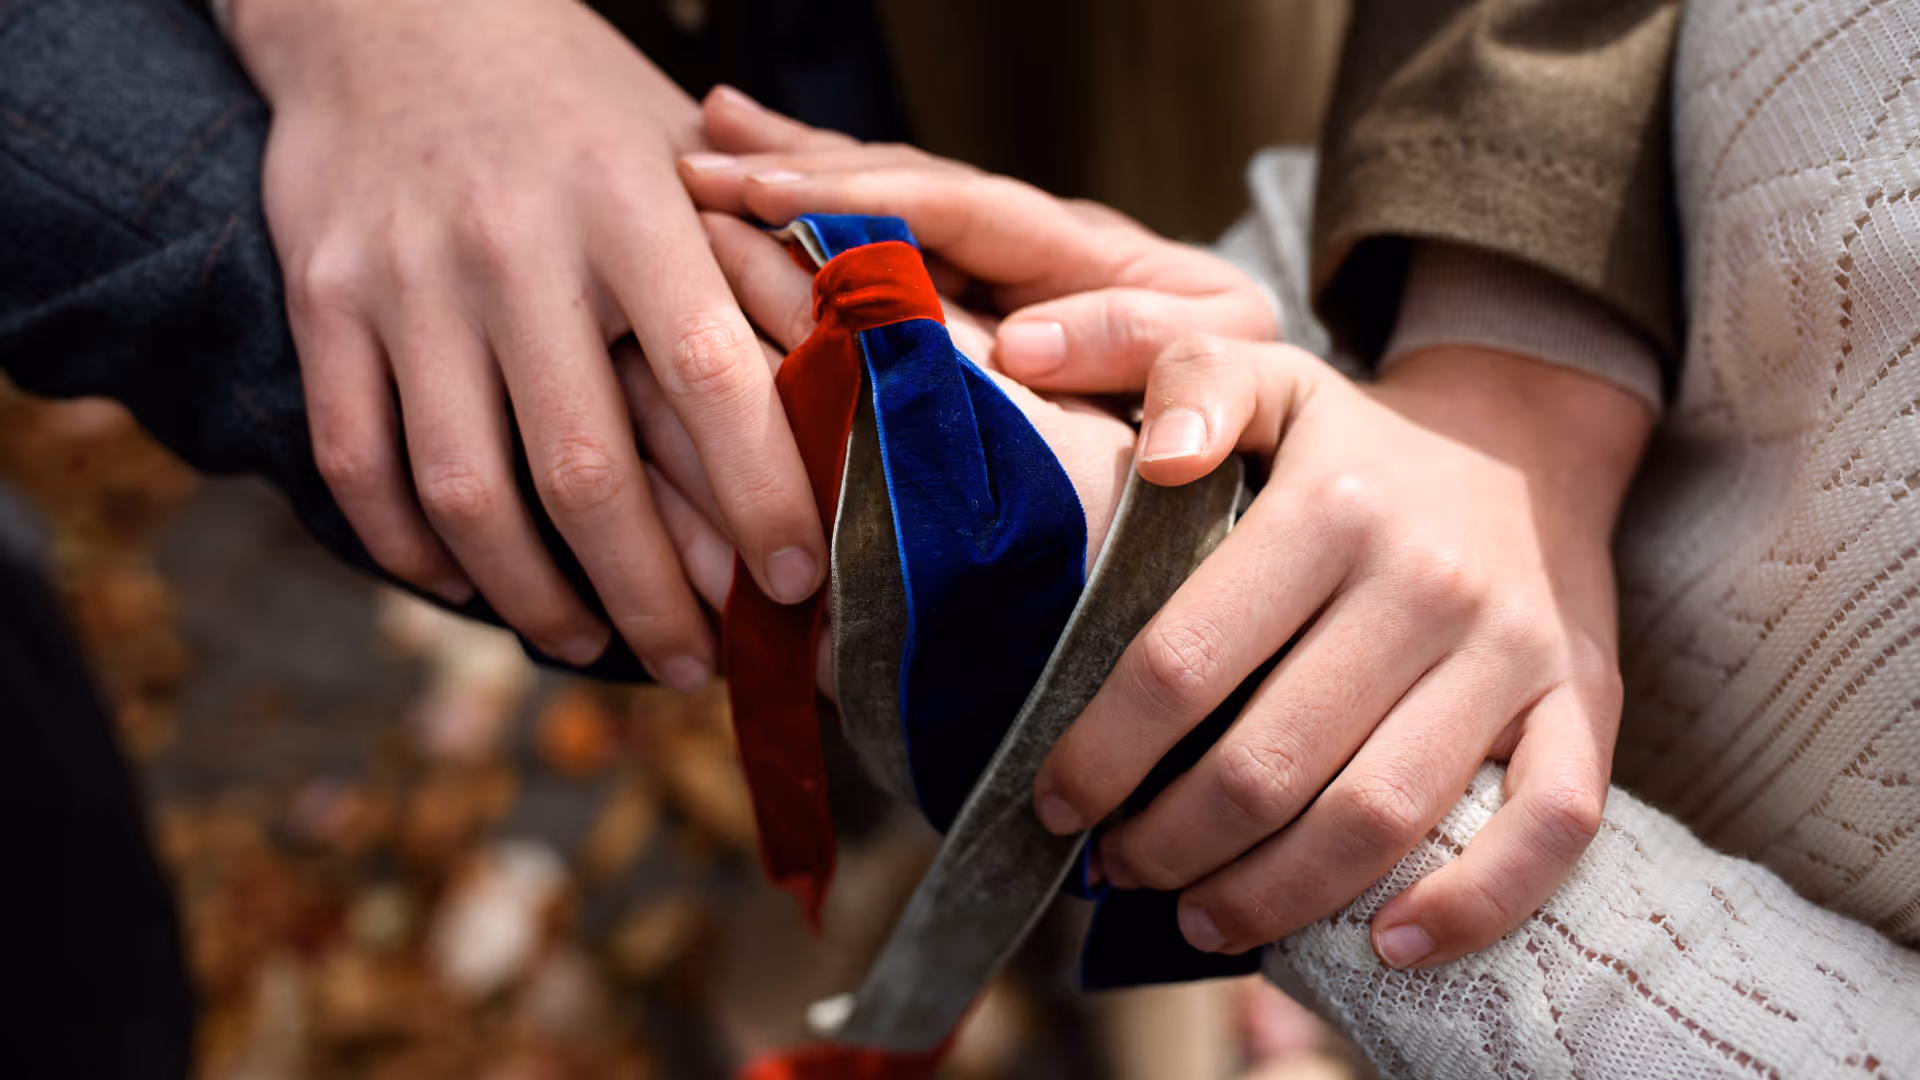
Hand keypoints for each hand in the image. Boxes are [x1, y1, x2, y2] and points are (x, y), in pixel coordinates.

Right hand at [228, 0, 827, 686]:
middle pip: (585, 470)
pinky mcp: (320, 299)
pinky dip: (411, 550)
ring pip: (465, 490)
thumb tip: (867, 394)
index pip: (708, 375)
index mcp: (629, 205)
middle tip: (701, 664)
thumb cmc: (578, 104)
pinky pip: (357, 462)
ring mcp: (406, 278)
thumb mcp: (683, 156)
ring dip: (533, 597)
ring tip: (588, 644)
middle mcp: (514, 246)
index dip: (759, 494)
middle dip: (653, 595)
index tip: (799, 582)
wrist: (396, 11)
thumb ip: (761, 264)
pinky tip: (468, 588)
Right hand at [675, 88, 1276, 375]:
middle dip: (797, 170)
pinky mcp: (989, 331)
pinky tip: (752, 241)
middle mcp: (1035, 254)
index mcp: (1088, 251)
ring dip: (793, 189)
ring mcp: (1007, 287)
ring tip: (698, 155)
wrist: (1273, 441)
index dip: (857, 197)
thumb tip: (1028, 347)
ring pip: (885, 222)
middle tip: (694, 157)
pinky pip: (890, 281)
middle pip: (902, 191)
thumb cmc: (1250, 407)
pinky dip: (818, 256)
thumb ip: (1153, 347)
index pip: (955, 207)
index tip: (760, 190)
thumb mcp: (1224, 365)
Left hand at [1033, 337, 1651, 968]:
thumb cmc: (1355, 438)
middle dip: (1169, 841)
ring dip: (1272, 893)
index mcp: (1330, 506)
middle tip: (1117, 867)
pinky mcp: (1584, 706)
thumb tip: (1063, 380)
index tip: (1052, 801)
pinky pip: (1546, 830)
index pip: (1181, 660)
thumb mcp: (1257, 368)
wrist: (1528, 443)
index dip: (1101, 751)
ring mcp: (1513, 654)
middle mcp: (1425, 582)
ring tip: (1199, 918)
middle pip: (1268, 761)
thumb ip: (1152, 357)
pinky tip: (1389, 946)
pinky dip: (1472, 906)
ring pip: (1381, 817)